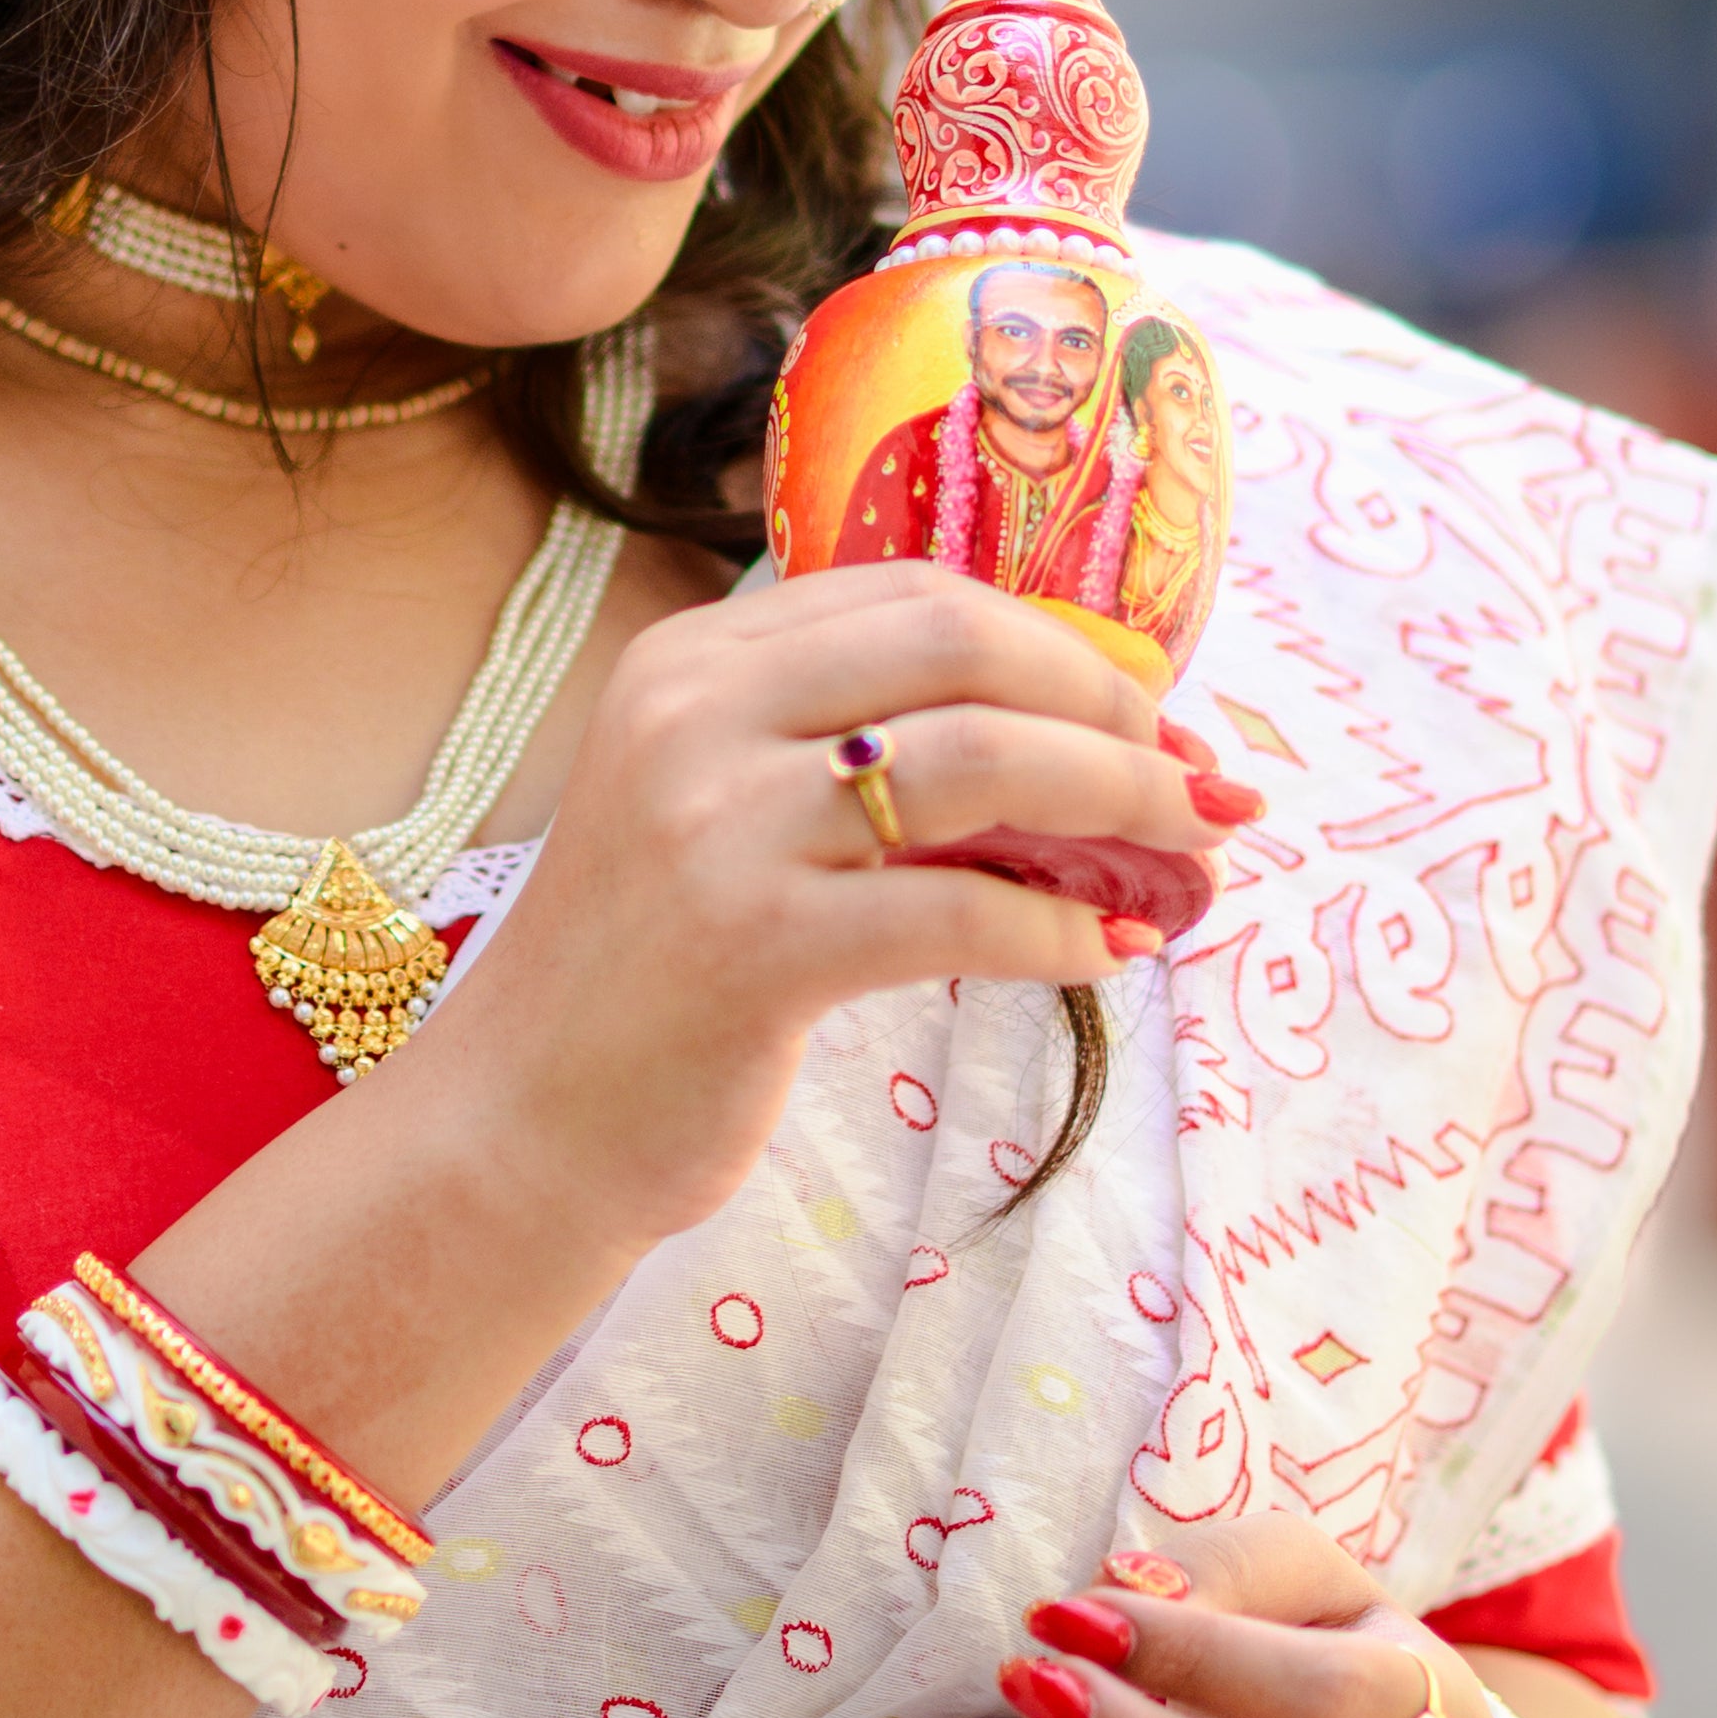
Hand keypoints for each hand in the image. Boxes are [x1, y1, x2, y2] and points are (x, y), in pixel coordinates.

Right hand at [409, 564, 1259, 1282]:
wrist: (520, 1123)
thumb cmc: (649, 973)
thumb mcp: (723, 810)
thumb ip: (850, 751)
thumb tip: (1076, 743)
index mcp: (695, 659)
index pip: (917, 595)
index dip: (1060, 643)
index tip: (1152, 708)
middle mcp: (698, 714)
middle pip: (964, 645)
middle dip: (1112, 702)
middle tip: (1196, 773)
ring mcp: (719, 828)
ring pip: (981, 763)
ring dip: (1120, 799)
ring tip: (1195, 849)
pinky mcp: (752, 948)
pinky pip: (957, 913)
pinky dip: (1059, 930)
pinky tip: (1109, 954)